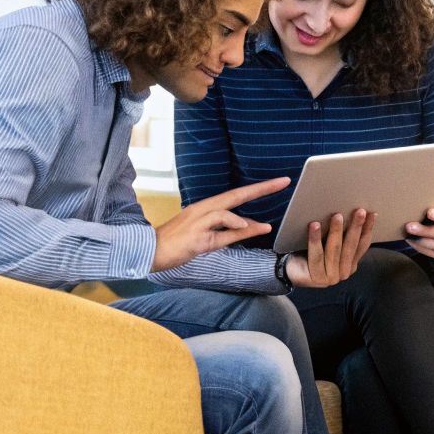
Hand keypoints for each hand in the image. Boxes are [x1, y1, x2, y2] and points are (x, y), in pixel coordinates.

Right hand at [151, 177, 288, 272]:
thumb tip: (253, 227)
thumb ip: (229, 232)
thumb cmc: (177, 244)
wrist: (150, 252)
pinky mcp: (197, 237)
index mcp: (205, 208)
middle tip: (284, 181)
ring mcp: (199, 221)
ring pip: (228, 209)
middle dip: (262, 188)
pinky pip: (219, 228)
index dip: (257, 189)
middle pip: (237, 194)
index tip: (278, 183)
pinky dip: (235, 226)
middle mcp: (203, 209)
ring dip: (247, 217)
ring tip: (265, 226)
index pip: (236, 195)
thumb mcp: (208, 238)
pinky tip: (248, 228)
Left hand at [286, 208, 375, 288]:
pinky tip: (314, 225)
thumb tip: (355, 213)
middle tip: (359, 211)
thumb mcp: (330, 243)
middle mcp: (343, 273)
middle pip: (350, 247)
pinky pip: (316, 255)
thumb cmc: (311, 251)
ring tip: (337, 216)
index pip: (362, 245)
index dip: (368, 229)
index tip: (372, 213)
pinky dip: (315, 239)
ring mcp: (331, 277)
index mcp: (351, 264)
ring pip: (335, 251)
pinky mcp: (316, 277)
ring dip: (336, 231)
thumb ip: (342, 236)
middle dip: (356, 228)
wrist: (289, 269)